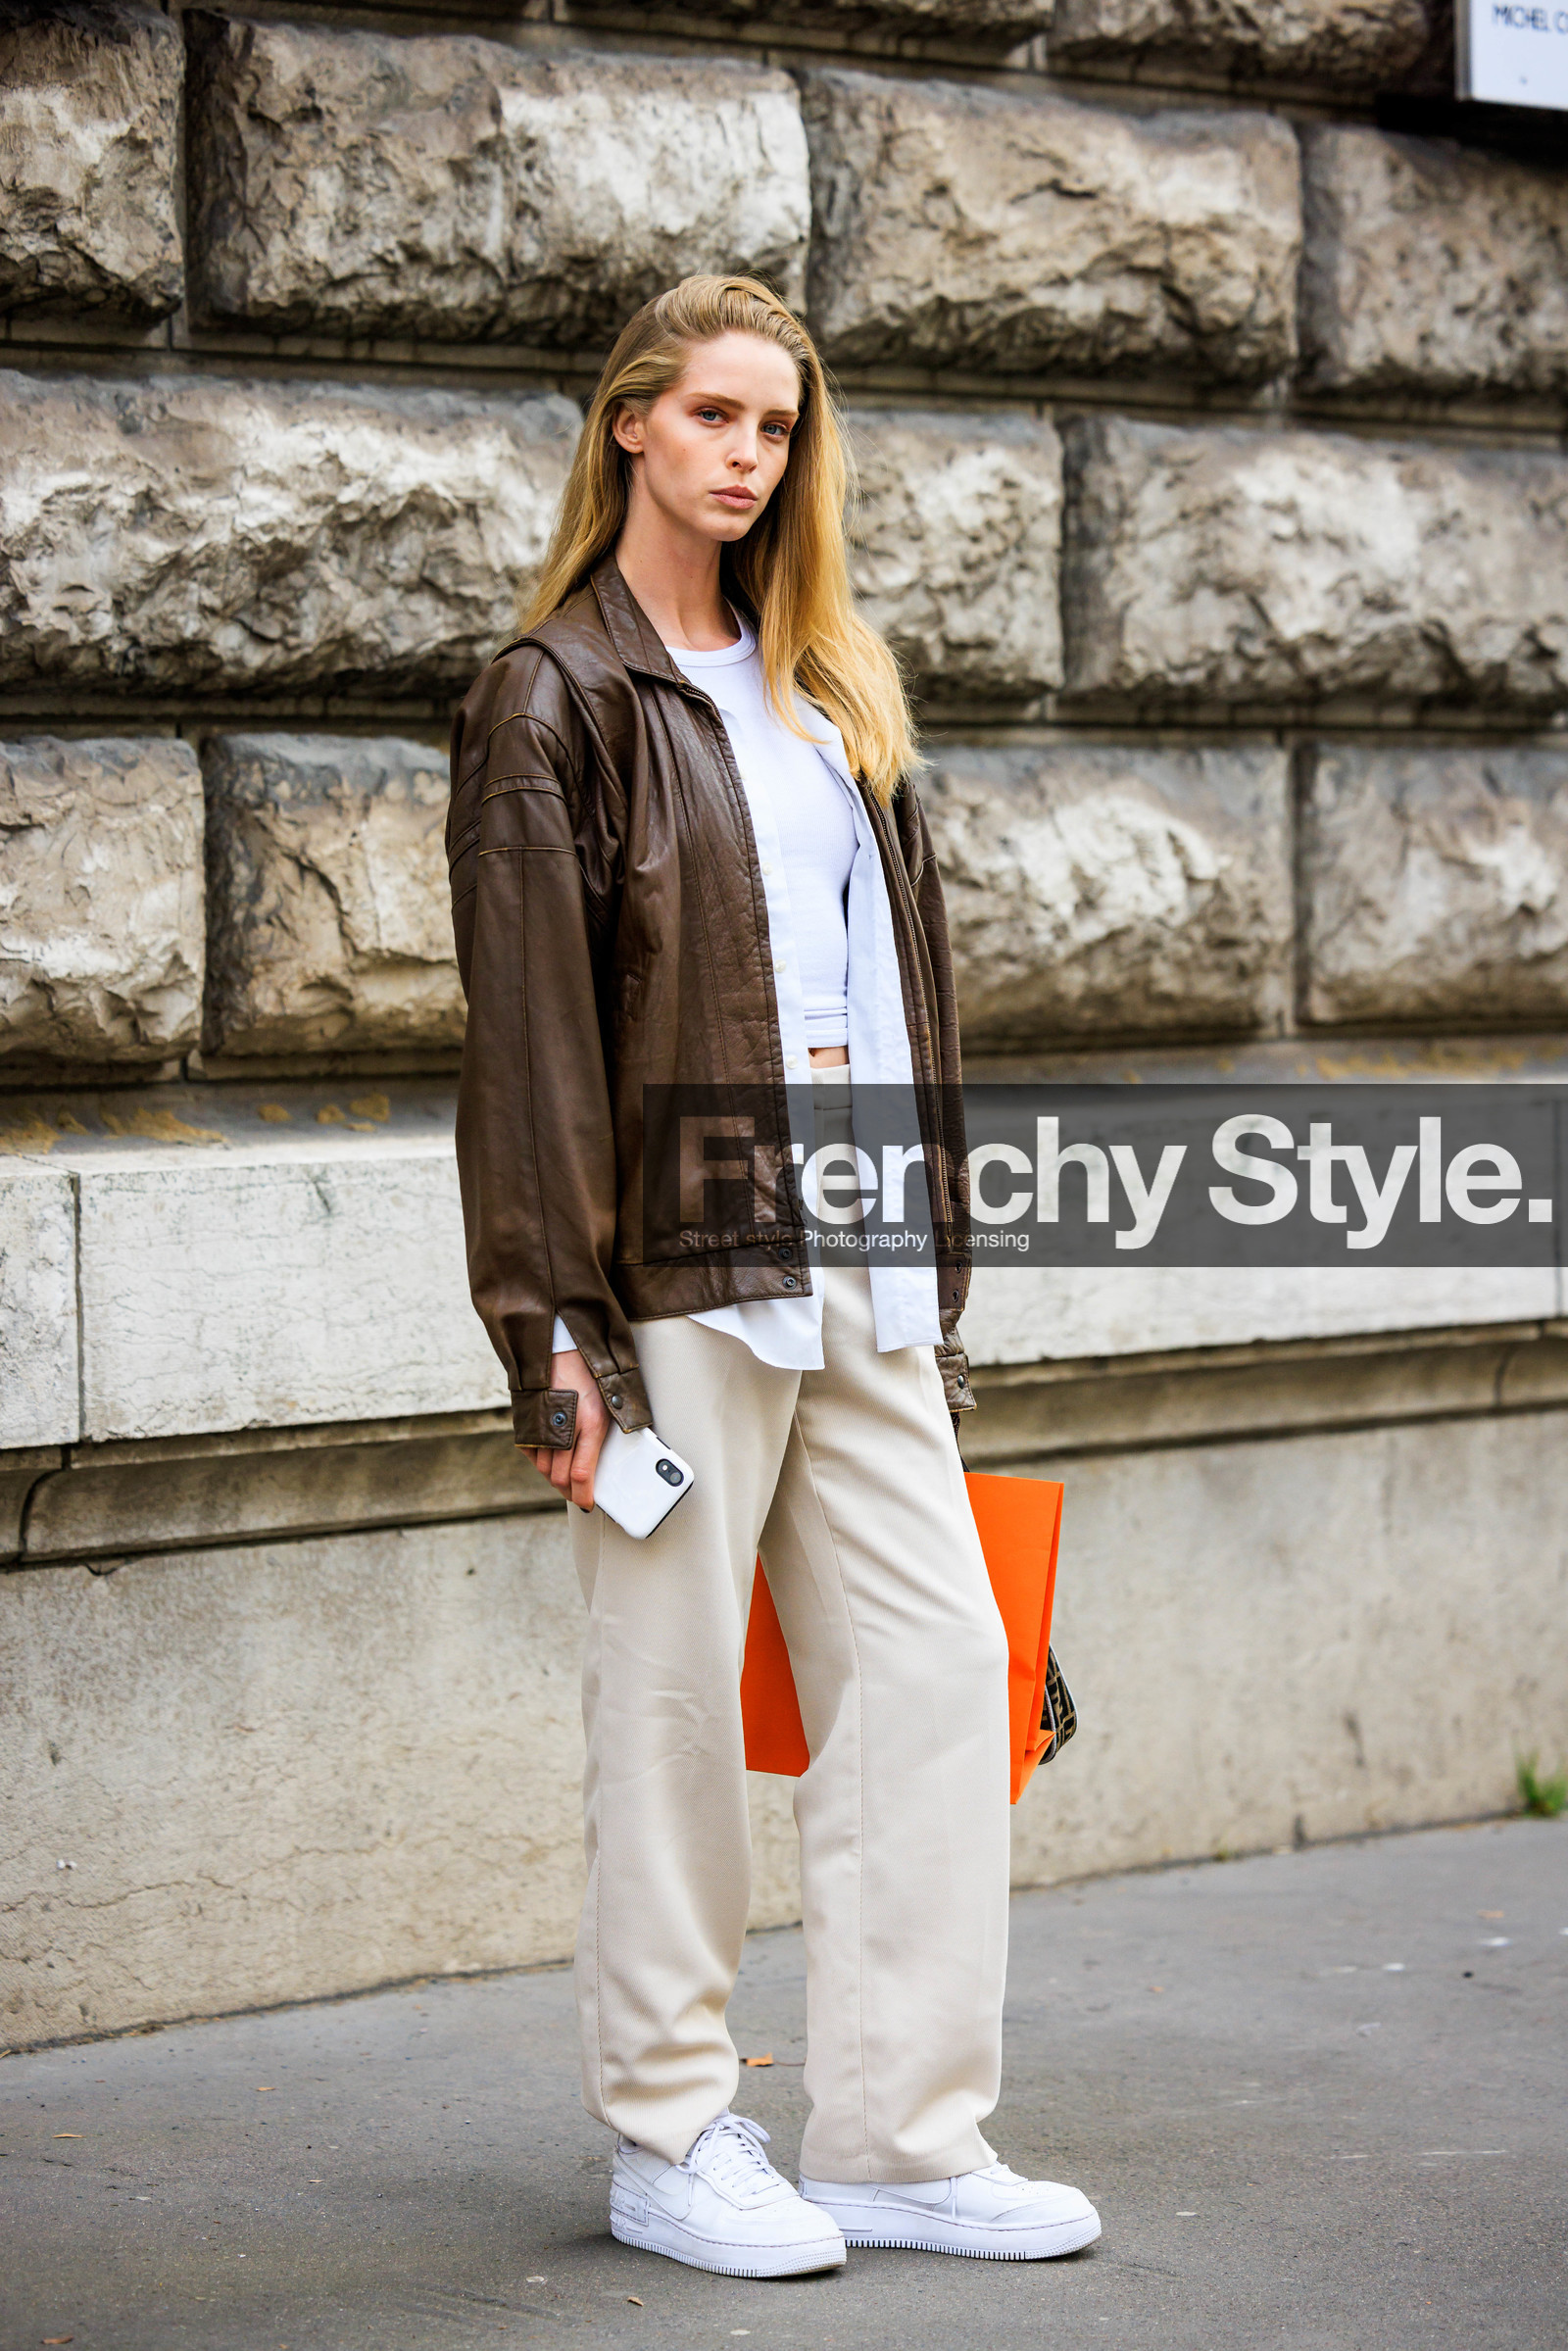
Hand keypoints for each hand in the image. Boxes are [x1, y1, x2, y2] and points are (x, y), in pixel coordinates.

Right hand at [530, 1348, 609, 1510]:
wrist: (558, 1349)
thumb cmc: (589, 1374)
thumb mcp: (608, 1401)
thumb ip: (608, 1431)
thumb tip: (613, 1459)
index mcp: (590, 1422)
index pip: (582, 1474)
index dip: (584, 1496)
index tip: (589, 1503)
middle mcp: (563, 1428)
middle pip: (560, 1477)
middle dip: (571, 1491)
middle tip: (578, 1494)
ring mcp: (541, 1426)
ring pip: (544, 1469)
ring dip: (555, 1477)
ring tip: (567, 1478)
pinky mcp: (526, 1422)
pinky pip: (531, 1454)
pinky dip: (541, 1461)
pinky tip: (551, 1459)